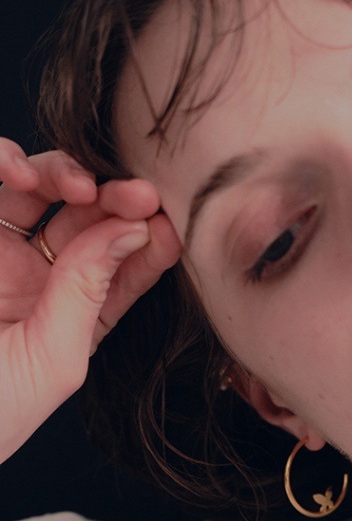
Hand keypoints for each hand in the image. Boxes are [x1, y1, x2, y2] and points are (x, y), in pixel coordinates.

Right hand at [0, 139, 181, 463]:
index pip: (125, 267)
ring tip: (75, 185)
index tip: (165, 220)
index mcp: (77, 316)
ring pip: (38, 189)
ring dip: (63, 173)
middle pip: (87, 218)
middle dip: (114, 198)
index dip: (148, 239)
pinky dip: (5, 162)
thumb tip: (134, 228)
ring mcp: (1, 254)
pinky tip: (18, 173)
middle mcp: (42, 279)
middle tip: (133, 193)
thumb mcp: (54, 358)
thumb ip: (90, 290)